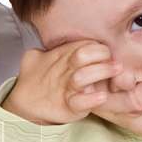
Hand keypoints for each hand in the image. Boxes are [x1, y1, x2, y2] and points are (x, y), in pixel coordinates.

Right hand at [3, 41, 130, 124]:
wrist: (25, 105)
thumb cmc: (35, 79)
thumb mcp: (35, 56)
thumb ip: (47, 46)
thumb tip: (56, 34)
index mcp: (61, 56)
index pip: (83, 44)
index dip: (98, 46)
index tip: (107, 52)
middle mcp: (65, 70)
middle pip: (82, 55)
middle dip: (101, 54)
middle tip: (115, 59)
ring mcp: (66, 88)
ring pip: (83, 77)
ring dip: (101, 71)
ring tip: (117, 69)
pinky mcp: (68, 106)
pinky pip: (79, 102)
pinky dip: (91, 99)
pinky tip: (102, 96)